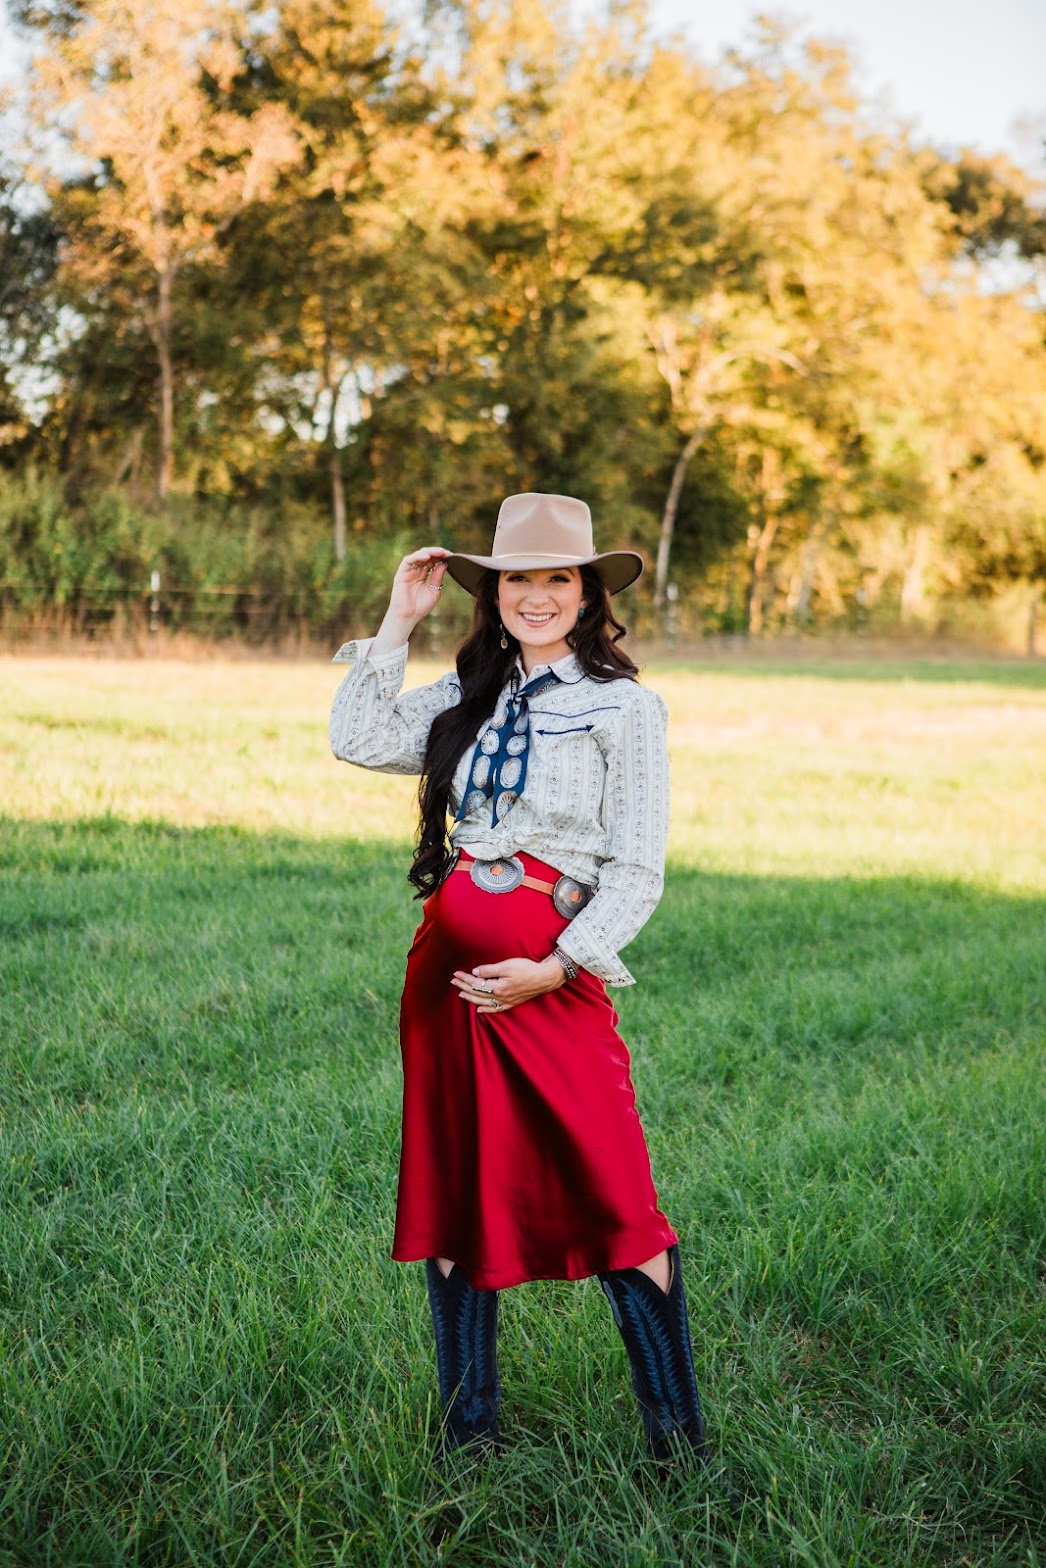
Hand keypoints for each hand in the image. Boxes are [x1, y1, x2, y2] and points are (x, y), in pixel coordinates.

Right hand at [387, 547, 452, 626]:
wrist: (408, 616)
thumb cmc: (420, 607)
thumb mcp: (434, 591)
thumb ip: (438, 577)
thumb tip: (444, 564)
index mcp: (424, 575)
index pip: (433, 561)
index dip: (441, 557)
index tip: (451, 556)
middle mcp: (416, 571)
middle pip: (426, 556)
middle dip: (437, 553)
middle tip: (447, 553)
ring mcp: (408, 571)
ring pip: (418, 555)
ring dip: (429, 552)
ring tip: (439, 553)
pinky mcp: (401, 573)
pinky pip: (409, 560)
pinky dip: (418, 556)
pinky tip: (427, 557)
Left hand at [451, 955, 566, 1014]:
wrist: (544, 977)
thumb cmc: (527, 969)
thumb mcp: (507, 965)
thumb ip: (489, 970)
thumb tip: (475, 973)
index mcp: (498, 987)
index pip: (476, 983)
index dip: (464, 978)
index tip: (456, 974)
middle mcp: (500, 997)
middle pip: (477, 993)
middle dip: (463, 987)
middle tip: (453, 981)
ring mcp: (506, 1001)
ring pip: (483, 1002)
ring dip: (471, 998)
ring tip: (461, 993)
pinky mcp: (512, 1003)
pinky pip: (495, 1009)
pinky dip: (486, 1010)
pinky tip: (479, 1010)